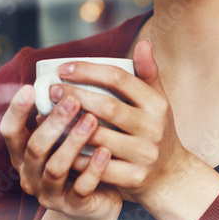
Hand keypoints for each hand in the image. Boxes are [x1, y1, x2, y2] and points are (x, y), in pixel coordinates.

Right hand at [0, 84, 121, 219]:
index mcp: (24, 154)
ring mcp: (49, 193)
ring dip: (73, 142)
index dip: (16, 110)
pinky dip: (93, 169)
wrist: (95, 204)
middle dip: (53, 123)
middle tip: (72, 100)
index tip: (31, 88)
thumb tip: (65, 75)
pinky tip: (105, 151)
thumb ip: (61, 114)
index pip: (10, 131)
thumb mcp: (65, 137)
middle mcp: (30, 174)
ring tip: (91, 121)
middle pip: (34, 148)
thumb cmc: (80, 161)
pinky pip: (81, 188)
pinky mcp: (72, 206)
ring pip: (55, 168)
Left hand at [62, 40, 190, 204]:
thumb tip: (143, 42)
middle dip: (75, 96)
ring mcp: (143, 154)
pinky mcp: (133, 177)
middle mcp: (153, 128)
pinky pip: (96, 165)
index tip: (63, 68)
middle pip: (107, 107)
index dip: (89, 71)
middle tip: (50, 90)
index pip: (119, 78)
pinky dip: (75, 155)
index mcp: (157, 104)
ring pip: (98, 137)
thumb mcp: (158, 101)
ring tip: (47, 115)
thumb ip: (148, 73)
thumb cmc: (156, 131)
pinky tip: (57, 145)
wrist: (171, 175)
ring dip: (69, 126)